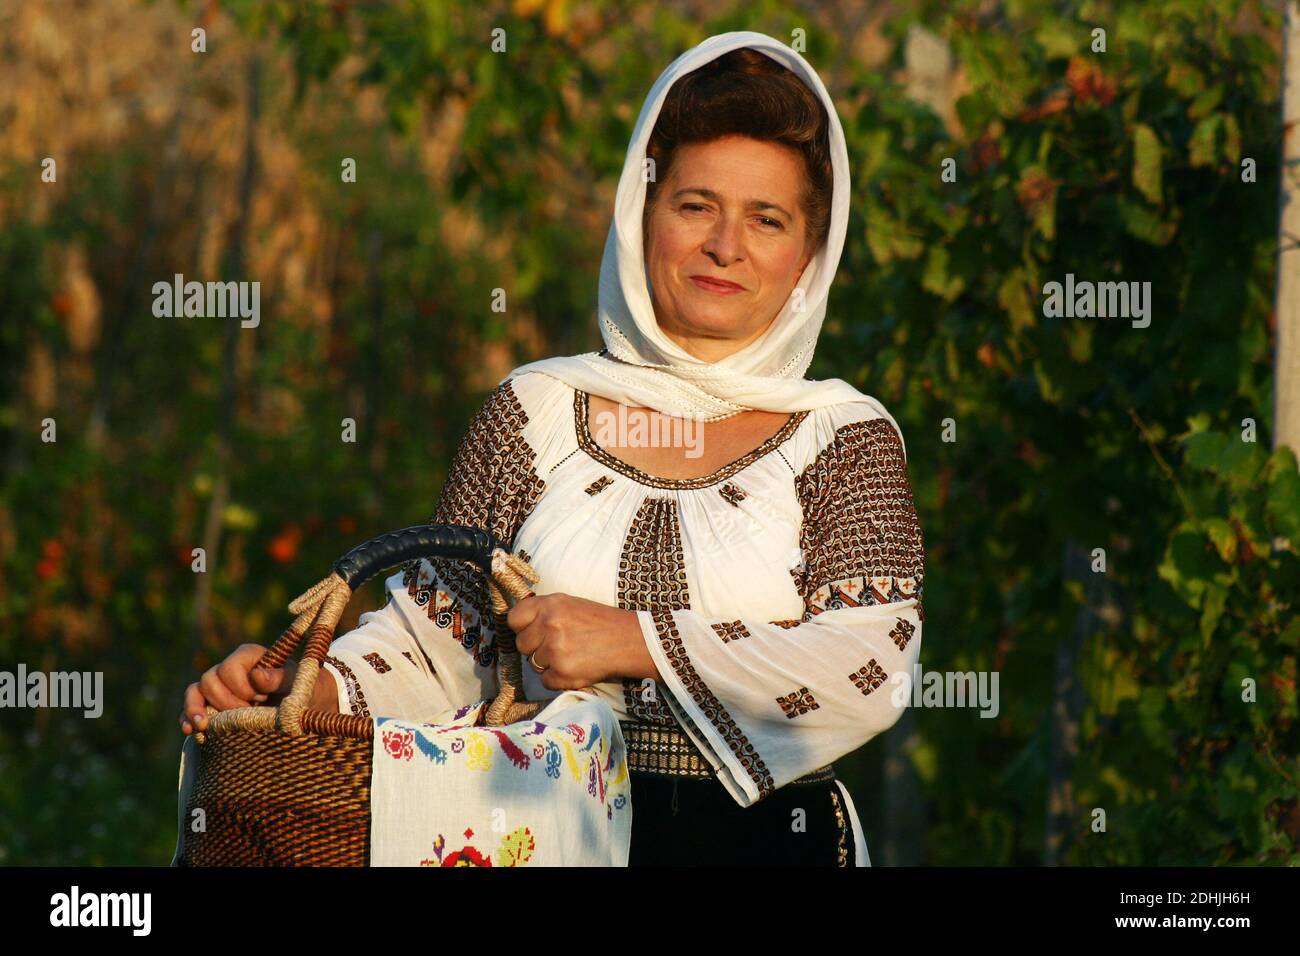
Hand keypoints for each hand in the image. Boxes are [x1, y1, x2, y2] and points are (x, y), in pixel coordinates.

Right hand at [179, 643, 335, 734]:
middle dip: (225, 701)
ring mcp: (220, 688)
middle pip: (209, 680)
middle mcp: (231, 668)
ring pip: (195, 691)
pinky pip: (193, 708)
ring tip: (203, 726)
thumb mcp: (299, 683)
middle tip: (247, 713)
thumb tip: (256, 677)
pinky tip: (190, 731)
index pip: (230, 667)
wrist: (306, 708)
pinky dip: (188, 719)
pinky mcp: (214, 706)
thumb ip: (280, 678)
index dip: (241, 687)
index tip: (261, 699)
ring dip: (196, 709)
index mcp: (250, 656)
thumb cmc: (305, 690)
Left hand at [506, 593, 653, 690]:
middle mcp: (549, 625)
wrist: (629, 641)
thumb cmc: (600, 622)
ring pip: (533, 664)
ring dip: (548, 664)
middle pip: (521, 644)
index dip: (522, 627)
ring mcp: (555, 650)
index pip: (514, 619)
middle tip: (558, 645)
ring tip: (571, 655)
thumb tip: (519, 625)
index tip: (532, 631)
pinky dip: (558, 679)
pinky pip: (545, 681)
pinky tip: (575, 668)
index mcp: (550, 604)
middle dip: (536, 648)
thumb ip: (544, 612)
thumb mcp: (570, 605)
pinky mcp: (562, 673)